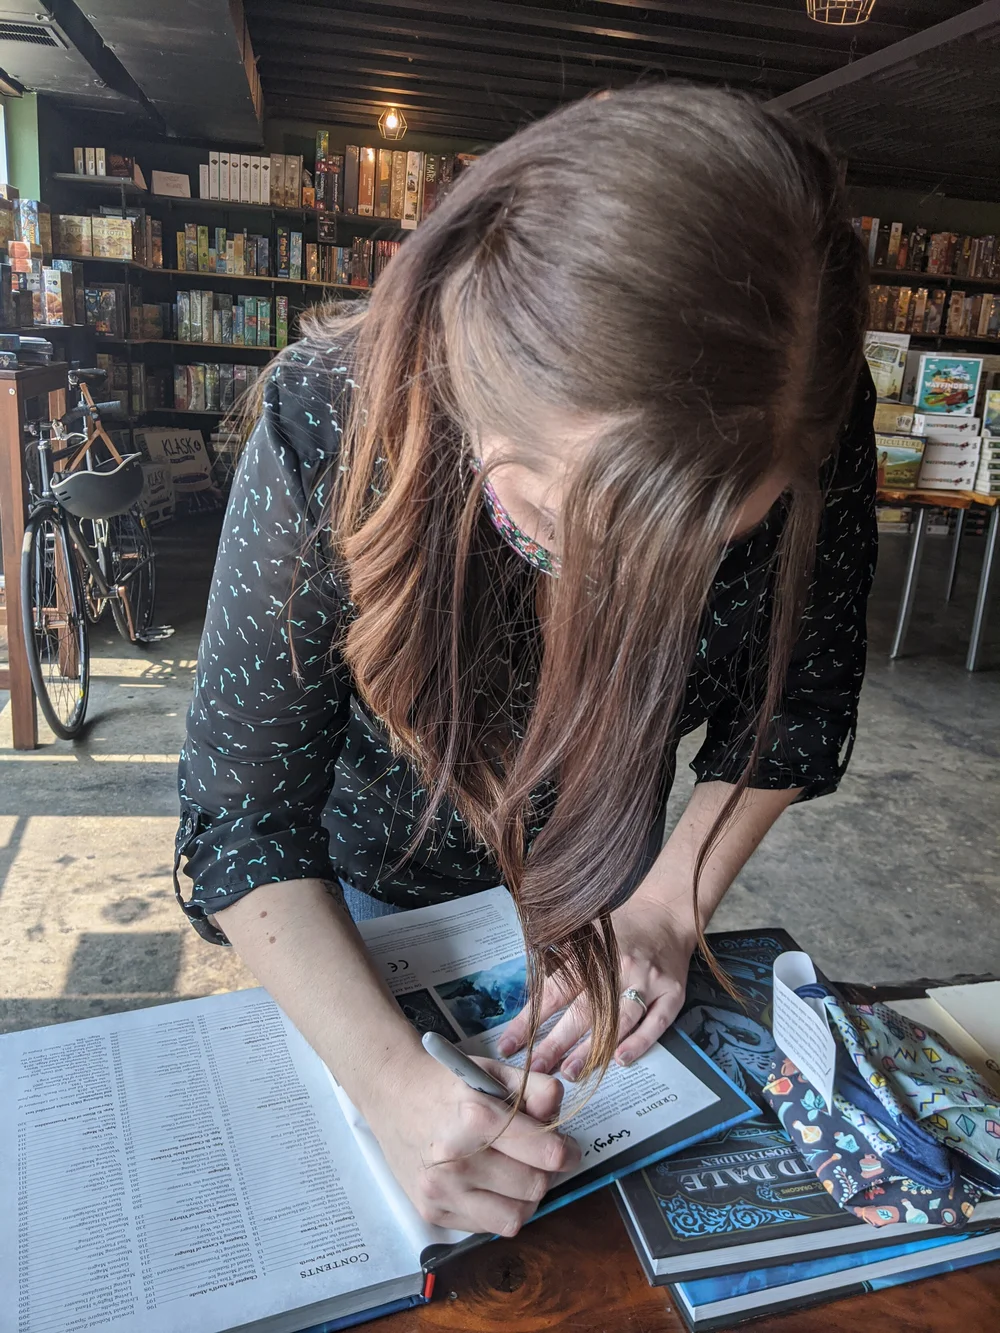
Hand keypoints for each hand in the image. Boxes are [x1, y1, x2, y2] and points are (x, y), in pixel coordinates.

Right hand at [362, 1051, 580, 1236]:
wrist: (391, 1093)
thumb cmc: (446, 1082)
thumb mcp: (493, 1072)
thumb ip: (536, 1090)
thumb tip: (559, 1115)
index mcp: (476, 1117)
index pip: (546, 1154)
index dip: (567, 1152)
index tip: (568, 1149)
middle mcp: (457, 1159)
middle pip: (535, 1188)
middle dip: (546, 1173)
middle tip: (540, 1158)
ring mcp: (441, 1190)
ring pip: (515, 1218)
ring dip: (524, 1198)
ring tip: (516, 1173)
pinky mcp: (432, 1212)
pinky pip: (486, 1227)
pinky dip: (496, 1209)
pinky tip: (488, 1184)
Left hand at [497, 888, 696, 1078]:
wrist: (667, 913)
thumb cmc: (623, 927)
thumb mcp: (586, 931)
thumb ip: (560, 957)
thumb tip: (526, 981)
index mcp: (594, 954)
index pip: (555, 991)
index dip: (531, 1020)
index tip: (510, 1043)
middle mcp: (620, 966)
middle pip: (584, 1010)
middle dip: (557, 1042)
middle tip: (538, 1067)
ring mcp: (647, 981)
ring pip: (618, 1020)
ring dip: (593, 1048)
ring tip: (572, 1070)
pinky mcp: (672, 992)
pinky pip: (656, 1022)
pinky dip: (640, 1042)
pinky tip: (621, 1059)